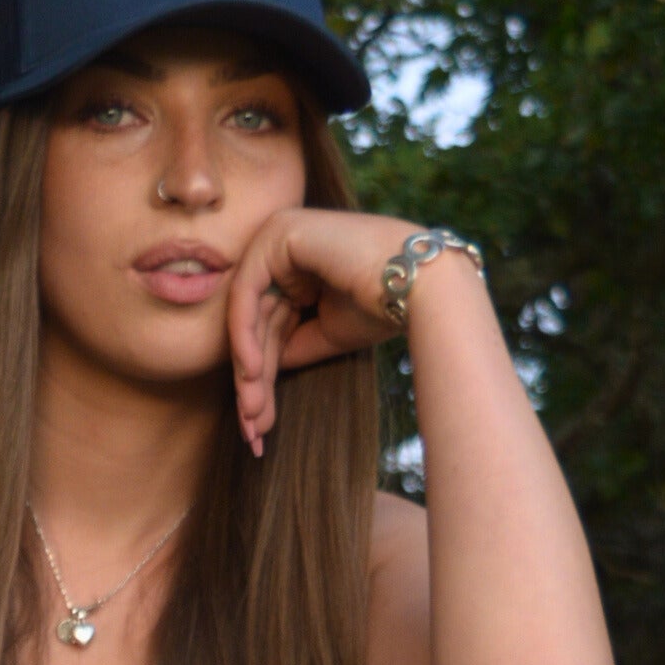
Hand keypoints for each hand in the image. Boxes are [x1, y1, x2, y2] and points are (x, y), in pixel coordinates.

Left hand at [227, 208, 471, 454]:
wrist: (420, 288)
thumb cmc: (381, 308)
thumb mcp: (324, 335)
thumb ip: (287, 345)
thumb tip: (252, 369)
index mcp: (298, 265)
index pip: (268, 326)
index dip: (261, 378)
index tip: (258, 426)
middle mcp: (285, 245)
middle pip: (257, 325)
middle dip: (253, 382)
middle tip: (252, 431)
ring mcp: (279, 234)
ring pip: (247, 315)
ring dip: (248, 371)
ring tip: (253, 415)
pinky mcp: (278, 233)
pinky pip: (247, 293)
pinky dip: (245, 337)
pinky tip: (252, 374)